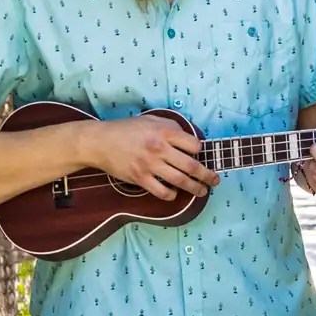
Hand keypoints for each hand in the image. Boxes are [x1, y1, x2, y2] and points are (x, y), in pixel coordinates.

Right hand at [89, 110, 216, 201]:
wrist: (100, 142)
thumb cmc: (127, 130)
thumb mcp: (150, 120)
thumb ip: (171, 127)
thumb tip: (189, 140)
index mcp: (164, 132)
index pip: (194, 145)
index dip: (199, 151)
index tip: (199, 154)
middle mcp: (159, 148)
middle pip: (191, 166)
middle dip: (207, 175)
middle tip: (215, 180)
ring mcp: (150, 165)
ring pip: (180, 181)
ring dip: (195, 188)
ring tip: (202, 191)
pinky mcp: (140, 178)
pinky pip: (161, 191)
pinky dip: (171, 194)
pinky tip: (175, 192)